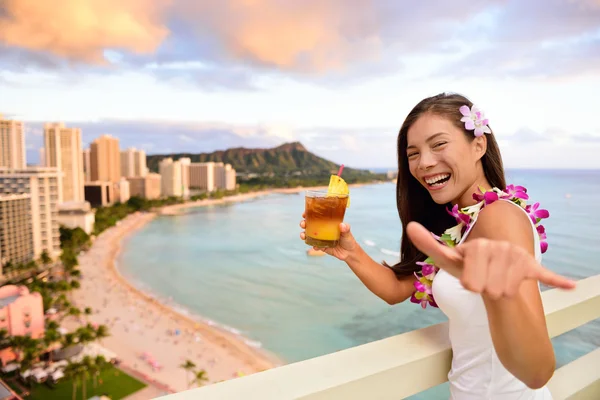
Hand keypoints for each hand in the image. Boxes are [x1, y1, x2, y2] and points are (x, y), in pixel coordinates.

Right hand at [299, 212, 357, 260]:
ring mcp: (321, 238)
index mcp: (327, 223)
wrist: (349, 253)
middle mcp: (322, 230)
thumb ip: (346, 229)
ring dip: (304, 235)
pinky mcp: (321, 246)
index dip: (309, 214)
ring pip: (309, 235)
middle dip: (304, 224)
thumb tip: (342, 225)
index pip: (317, 217)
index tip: (305, 214)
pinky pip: (314, 245)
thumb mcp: (347, 233)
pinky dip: (313, 246)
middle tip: (303, 224)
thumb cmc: (348, 239)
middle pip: (310, 225)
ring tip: (303, 236)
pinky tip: (315, 246)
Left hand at [405, 221, 575, 298]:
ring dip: (498, 294)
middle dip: (483, 291)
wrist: (491, 276)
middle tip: (482, 284)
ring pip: (504, 292)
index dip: (469, 282)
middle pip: (488, 287)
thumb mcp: (447, 260)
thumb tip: (409, 224)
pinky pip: (544, 275)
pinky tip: (570, 286)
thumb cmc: (466, 268)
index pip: (471, 275)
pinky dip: (555, 280)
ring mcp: (518, 258)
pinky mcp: (532, 269)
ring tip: (496, 283)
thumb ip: (429, 244)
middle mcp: (501, 248)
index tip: (468, 281)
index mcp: (480, 245)